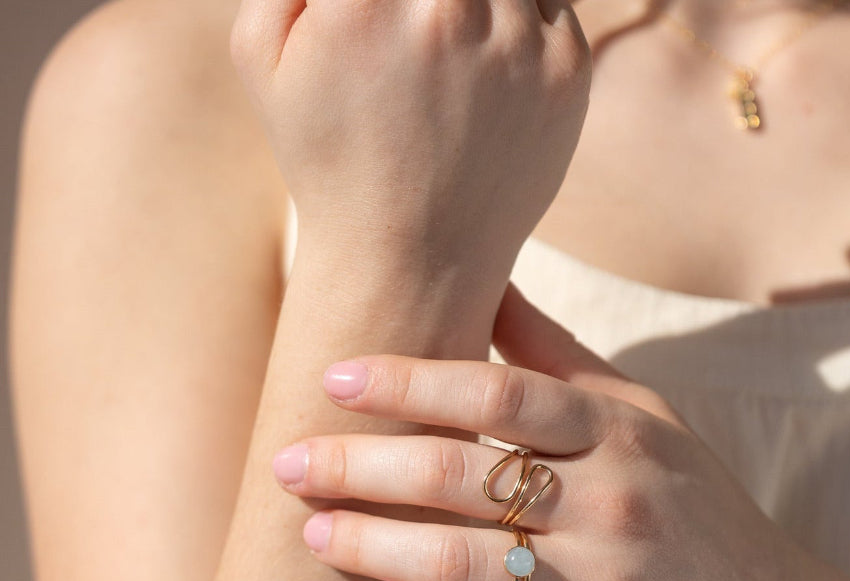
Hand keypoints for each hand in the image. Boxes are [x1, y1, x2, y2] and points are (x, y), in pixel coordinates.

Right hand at [231, 0, 590, 278]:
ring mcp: (517, 41)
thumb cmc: (331, 163)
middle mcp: (449, 8)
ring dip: (480, 2)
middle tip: (424, 27)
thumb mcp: (261, 55)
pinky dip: (526, 20)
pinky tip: (492, 72)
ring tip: (451, 51)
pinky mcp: (566, 72)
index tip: (389, 12)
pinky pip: (553, 2)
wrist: (410, 264)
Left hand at [272, 287, 832, 580]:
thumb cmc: (703, 517)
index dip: (408, 381)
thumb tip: (492, 285)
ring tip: (312, 533)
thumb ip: (567, 360)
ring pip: (465, 560)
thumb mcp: (653, 424)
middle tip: (287, 462)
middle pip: (463, 473)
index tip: (335, 379)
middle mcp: (617, 500)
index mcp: (622, 434)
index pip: (499, 393)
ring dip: (375, 545)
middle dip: (362, 464)